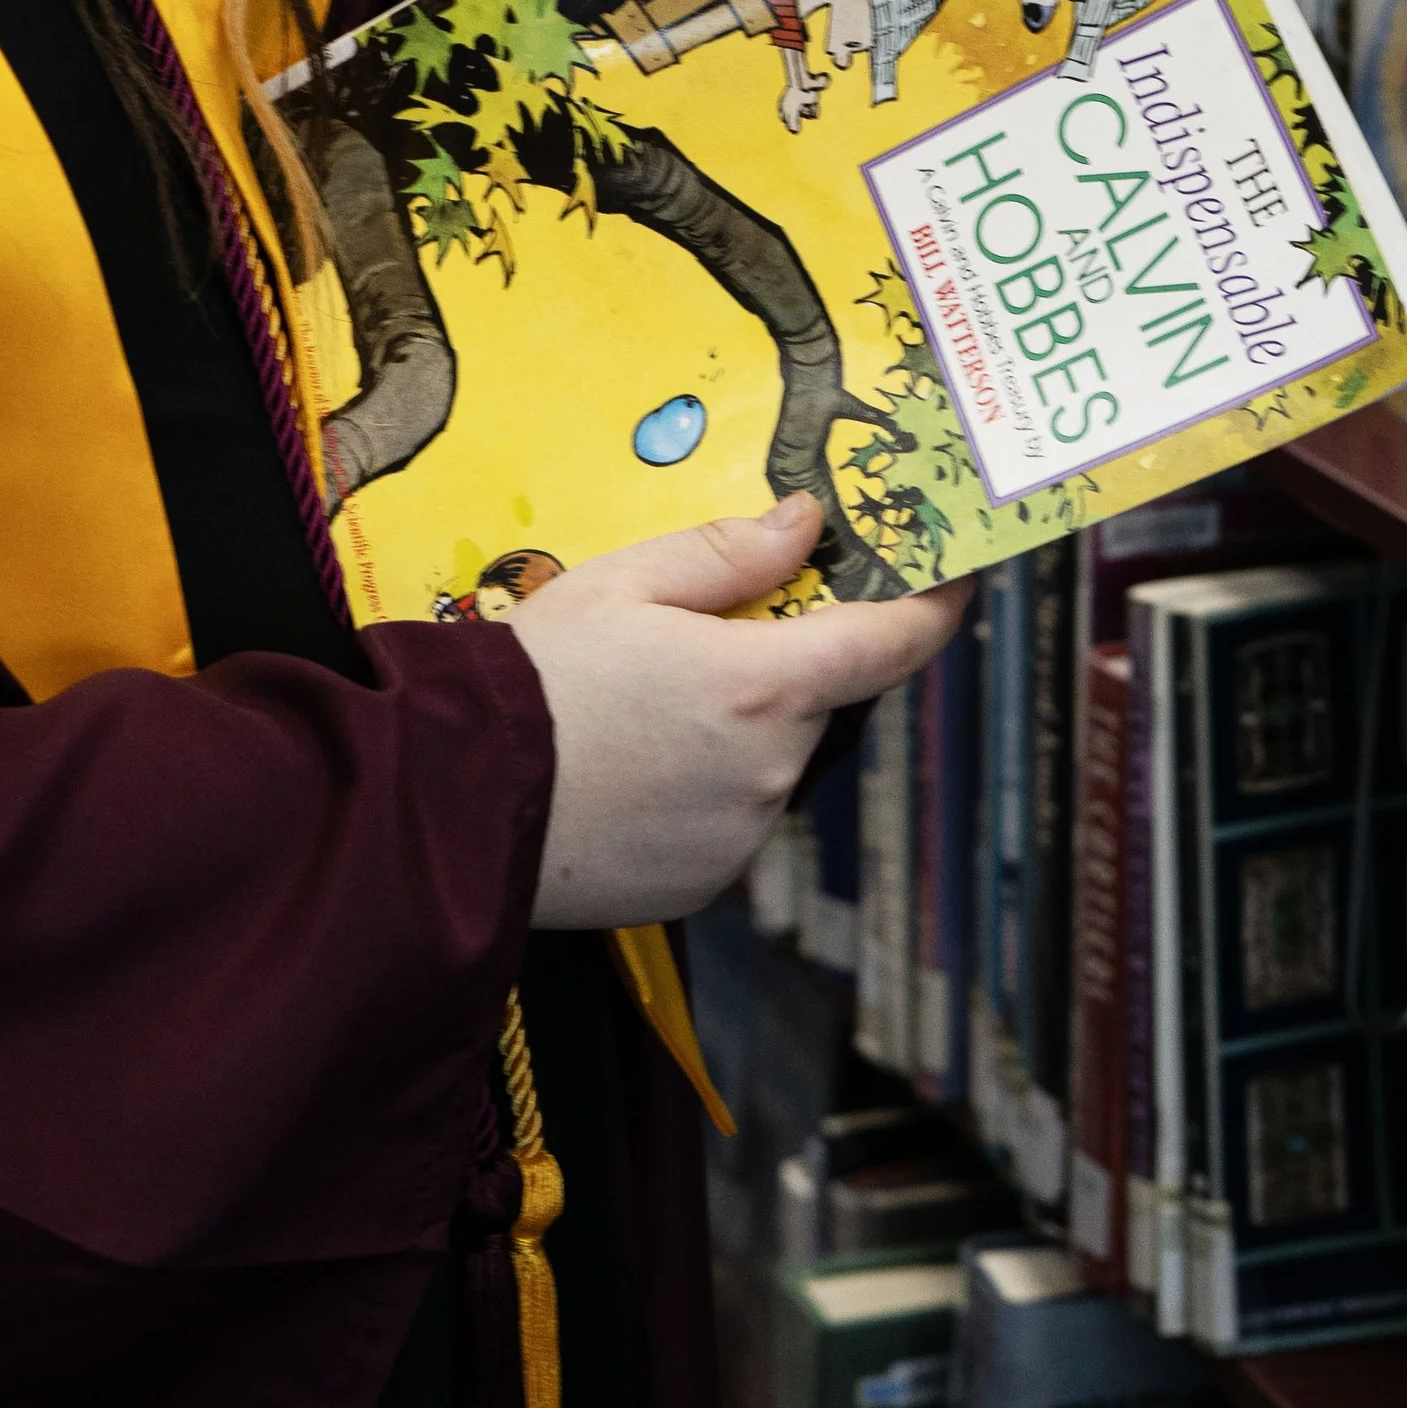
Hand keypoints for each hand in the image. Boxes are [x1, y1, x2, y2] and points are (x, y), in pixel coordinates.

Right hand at [509, 497, 967, 929]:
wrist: (454, 800)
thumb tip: (807, 524)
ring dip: (735, 730)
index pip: (892, 643)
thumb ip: (729, 552)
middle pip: (815, 701)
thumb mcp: (623, 581)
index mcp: (764, 686)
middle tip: (701, 638)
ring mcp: (742, 837)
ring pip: (771, 761)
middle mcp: (772, 772)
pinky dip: (700, 788)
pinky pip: (730, 819)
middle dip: (781, 664)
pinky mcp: (705, 883)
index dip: (934, 606)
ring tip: (636, 709)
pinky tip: (627, 769)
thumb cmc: (533, 679)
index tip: (952, 579)